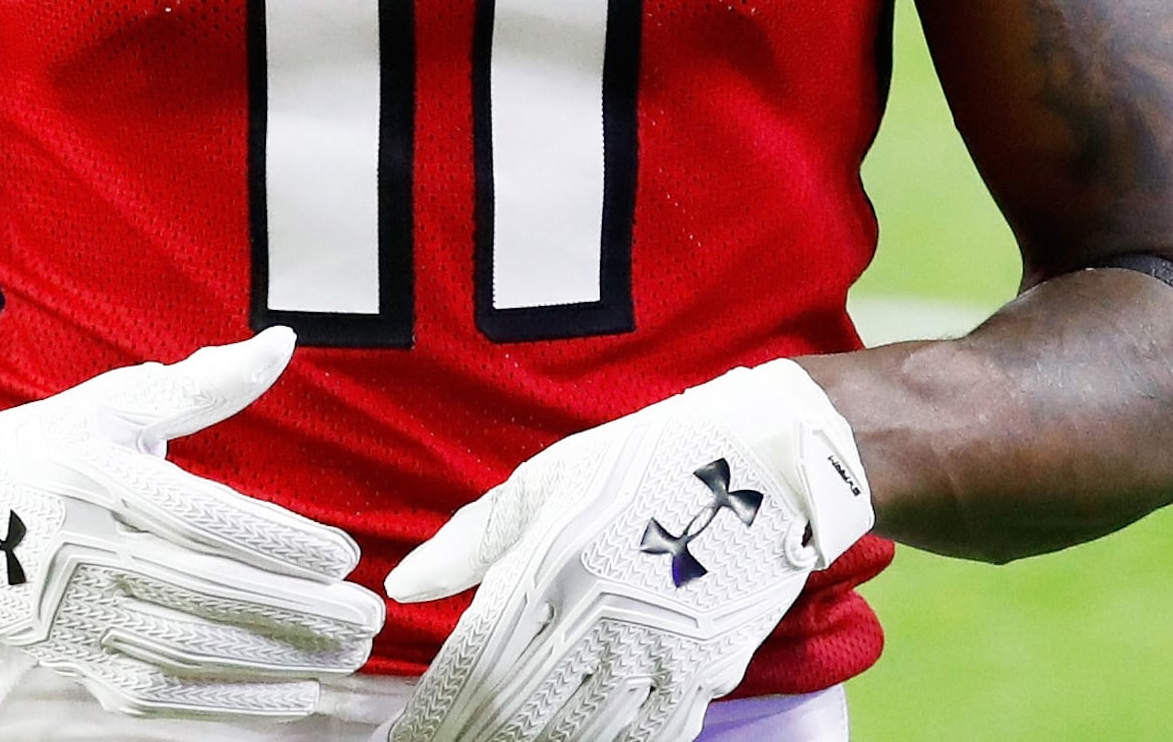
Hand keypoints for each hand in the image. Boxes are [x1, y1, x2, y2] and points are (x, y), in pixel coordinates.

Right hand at [0, 330, 382, 739]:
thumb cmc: (52, 445)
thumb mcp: (117, 401)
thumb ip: (205, 382)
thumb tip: (283, 343)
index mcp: (97, 475)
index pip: (201, 518)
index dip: (276, 543)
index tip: (344, 555)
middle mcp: (83, 548)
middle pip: (205, 590)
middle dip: (297, 610)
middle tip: (368, 618)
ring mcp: (75, 613)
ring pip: (189, 647)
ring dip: (277, 656)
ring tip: (346, 653)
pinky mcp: (73, 658)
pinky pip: (159, 692)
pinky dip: (229, 699)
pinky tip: (294, 691)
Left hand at [384, 361, 875, 741]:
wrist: (770, 463)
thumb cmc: (644, 458)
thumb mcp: (546, 480)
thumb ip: (469, 541)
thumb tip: (401, 588)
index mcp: (551, 566)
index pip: (474, 664)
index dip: (435, 711)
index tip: (406, 736)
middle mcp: (600, 619)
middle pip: (518, 712)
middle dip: (472, 738)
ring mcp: (659, 654)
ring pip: (578, 734)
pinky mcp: (707, 672)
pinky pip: (649, 737)